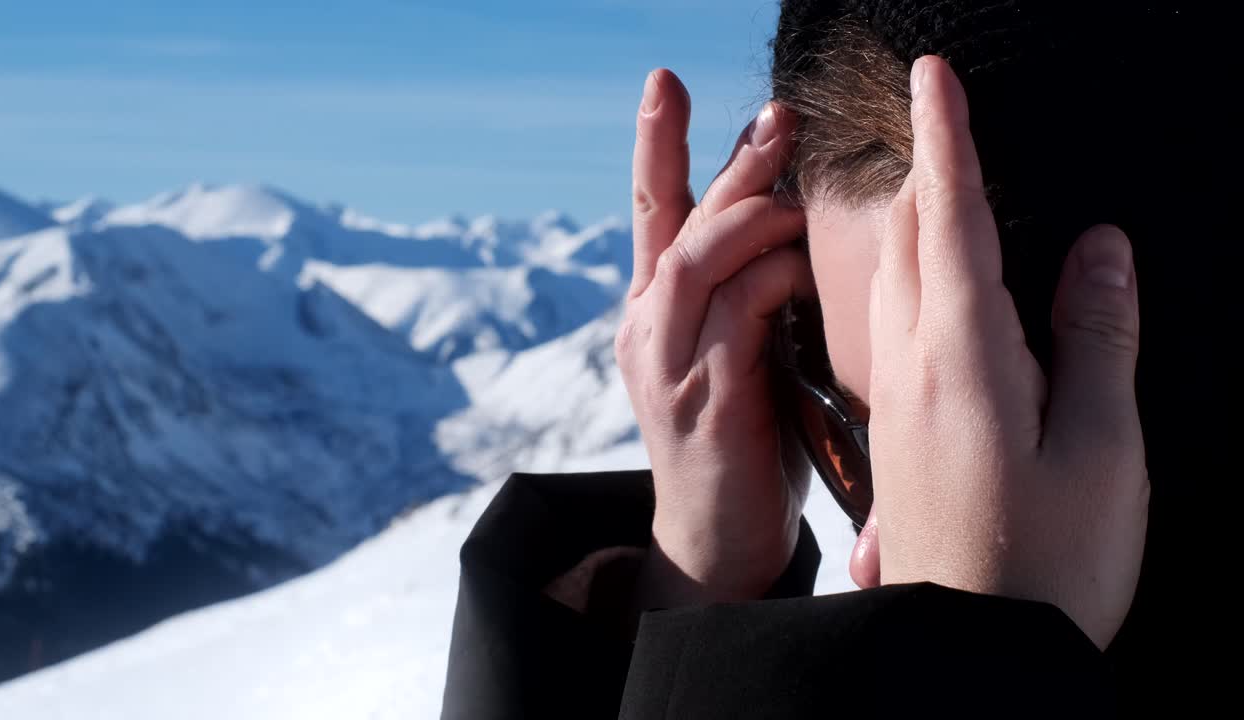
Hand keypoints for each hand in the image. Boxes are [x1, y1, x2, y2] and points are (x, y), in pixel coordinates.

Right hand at [616, 69, 812, 604]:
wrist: (718, 537)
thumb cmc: (744, 439)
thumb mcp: (738, 354)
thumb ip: (747, 295)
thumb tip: (793, 226)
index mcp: (655, 312)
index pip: (651, 212)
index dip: (656, 145)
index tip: (666, 81)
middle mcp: (646, 327)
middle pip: (679, 222)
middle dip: (729, 163)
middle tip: (779, 116)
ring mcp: (666, 362)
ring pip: (699, 257)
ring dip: (754, 213)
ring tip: (801, 195)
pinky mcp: (701, 398)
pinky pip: (739, 311)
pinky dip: (776, 277)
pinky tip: (809, 270)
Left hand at [866, 56, 1148, 648]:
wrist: (967, 647)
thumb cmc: (1048, 560)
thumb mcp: (1103, 450)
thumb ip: (1097, 338)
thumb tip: (1096, 246)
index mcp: (966, 356)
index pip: (951, 220)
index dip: (945, 139)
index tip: (931, 74)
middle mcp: (912, 364)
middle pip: (908, 238)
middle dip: (923, 166)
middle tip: (938, 110)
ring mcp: (895, 398)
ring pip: (889, 278)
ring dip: (909, 217)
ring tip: (935, 175)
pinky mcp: (895, 428)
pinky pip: (889, 323)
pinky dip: (906, 274)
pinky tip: (927, 280)